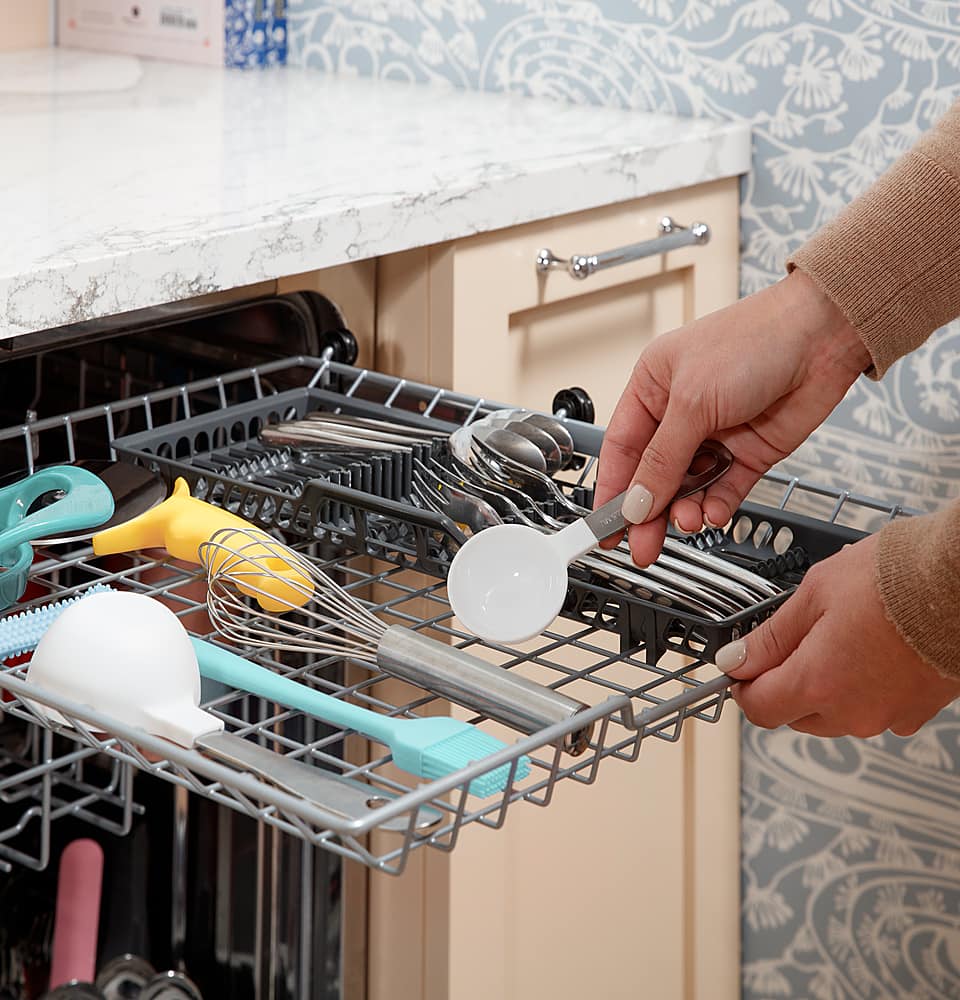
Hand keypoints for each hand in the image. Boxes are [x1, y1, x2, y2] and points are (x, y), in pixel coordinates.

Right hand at [595, 268, 871, 565]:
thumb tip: (636, 502)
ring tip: (688, 521)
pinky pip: (724, 491)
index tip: (606, 527)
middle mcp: (680, 414)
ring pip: (687, 489)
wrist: (823, 336)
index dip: (612, 490)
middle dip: (646, 513)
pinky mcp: (748, 454)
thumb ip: (662, 459)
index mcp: (652, 389)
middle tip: (641, 546)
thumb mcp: (692, 402)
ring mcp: (715, 436)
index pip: (621, 450)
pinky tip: (714, 512)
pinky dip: (717, 506)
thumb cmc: (754, 340)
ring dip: (685, 510)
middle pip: (652, 476)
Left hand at [718, 534, 959, 737]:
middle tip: (791, 640)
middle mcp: (851, 712)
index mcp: (816, 684)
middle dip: (782, 683)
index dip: (743, 685)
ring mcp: (888, 716)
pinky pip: (874, 709)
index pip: (759, 708)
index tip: (742, 666)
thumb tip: (737, 658)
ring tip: (838, 635)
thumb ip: (771, 636)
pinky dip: (863, 687)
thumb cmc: (896, 579)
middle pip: (795, 714)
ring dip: (824, 686)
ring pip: (835, 714)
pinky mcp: (917, 712)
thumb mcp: (814, 594)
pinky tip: (870, 649)